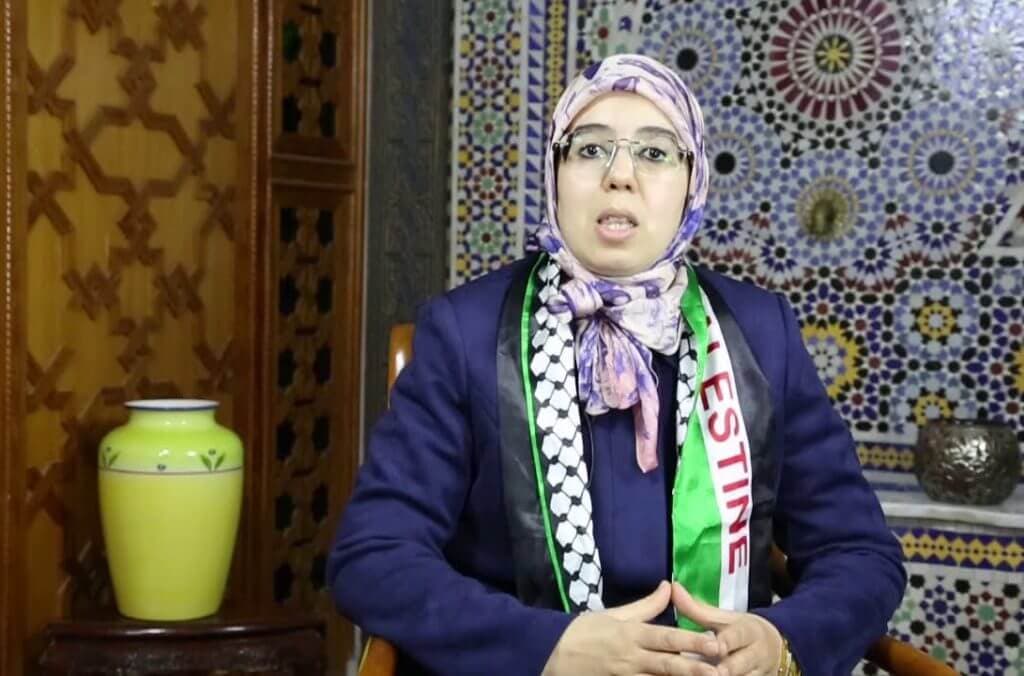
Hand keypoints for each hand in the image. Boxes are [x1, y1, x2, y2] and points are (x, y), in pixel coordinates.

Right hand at [542, 581, 722, 675]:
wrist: (552, 655)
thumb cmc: (584, 631)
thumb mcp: (614, 614)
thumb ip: (646, 605)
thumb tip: (669, 586)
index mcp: (631, 634)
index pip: (666, 637)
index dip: (691, 641)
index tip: (714, 643)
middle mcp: (631, 657)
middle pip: (667, 664)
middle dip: (693, 668)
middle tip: (719, 671)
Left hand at [671, 582, 782, 675]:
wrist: (776, 649)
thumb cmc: (740, 631)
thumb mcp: (723, 619)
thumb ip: (697, 608)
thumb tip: (672, 587)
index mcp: (748, 631)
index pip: (738, 637)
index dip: (726, 642)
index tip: (716, 646)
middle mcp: (756, 654)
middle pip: (738, 665)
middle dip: (724, 670)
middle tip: (712, 672)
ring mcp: (757, 674)